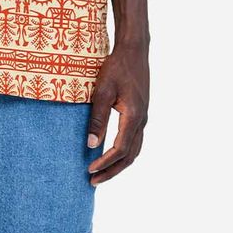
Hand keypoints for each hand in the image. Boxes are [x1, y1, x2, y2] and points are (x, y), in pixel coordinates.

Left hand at [86, 42, 148, 184]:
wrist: (134, 51)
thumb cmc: (116, 68)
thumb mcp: (102, 91)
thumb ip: (98, 118)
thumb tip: (91, 144)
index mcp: (133, 116)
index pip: (120, 149)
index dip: (105, 163)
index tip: (89, 170)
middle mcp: (142, 121)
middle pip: (130, 156)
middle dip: (112, 171)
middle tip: (93, 181)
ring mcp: (143, 117)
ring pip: (134, 150)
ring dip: (118, 164)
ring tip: (101, 172)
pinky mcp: (140, 113)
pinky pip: (135, 140)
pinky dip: (124, 153)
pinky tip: (111, 153)